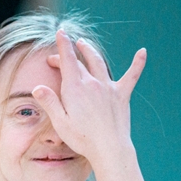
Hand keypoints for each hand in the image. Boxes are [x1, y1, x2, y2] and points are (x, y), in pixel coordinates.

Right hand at [31, 30, 145, 164]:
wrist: (109, 148)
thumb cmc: (82, 138)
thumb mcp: (60, 122)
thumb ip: (49, 102)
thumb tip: (37, 87)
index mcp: (75, 88)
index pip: (68, 60)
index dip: (63, 45)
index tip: (60, 32)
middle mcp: (92, 83)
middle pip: (80, 62)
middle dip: (69, 53)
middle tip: (60, 53)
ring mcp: (108, 87)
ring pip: (99, 63)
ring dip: (91, 52)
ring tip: (84, 44)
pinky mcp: (122, 95)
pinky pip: (131, 75)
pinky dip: (137, 63)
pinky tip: (142, 52)